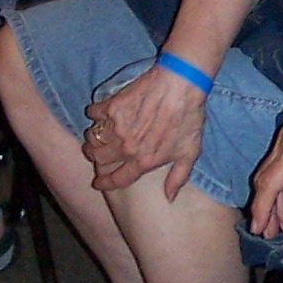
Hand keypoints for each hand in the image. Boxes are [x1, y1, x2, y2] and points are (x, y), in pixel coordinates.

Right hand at [83, 63, 206, 202]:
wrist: (181, 85)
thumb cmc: (188, 118)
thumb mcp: (189, 152)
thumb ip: (178, 177)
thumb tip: (169, 197)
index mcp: (144, 161)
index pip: (117, 179)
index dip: (105, 183)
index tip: (98, 183)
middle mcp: (127, 147)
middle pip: (98, 159)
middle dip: (95, 158)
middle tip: (97, 153)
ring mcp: (117, 127)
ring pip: (92, 139)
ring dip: (93, 138)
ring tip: (99, 134)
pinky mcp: (112, 106)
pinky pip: (93, 114)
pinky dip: (95, 113)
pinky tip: (102, 112)